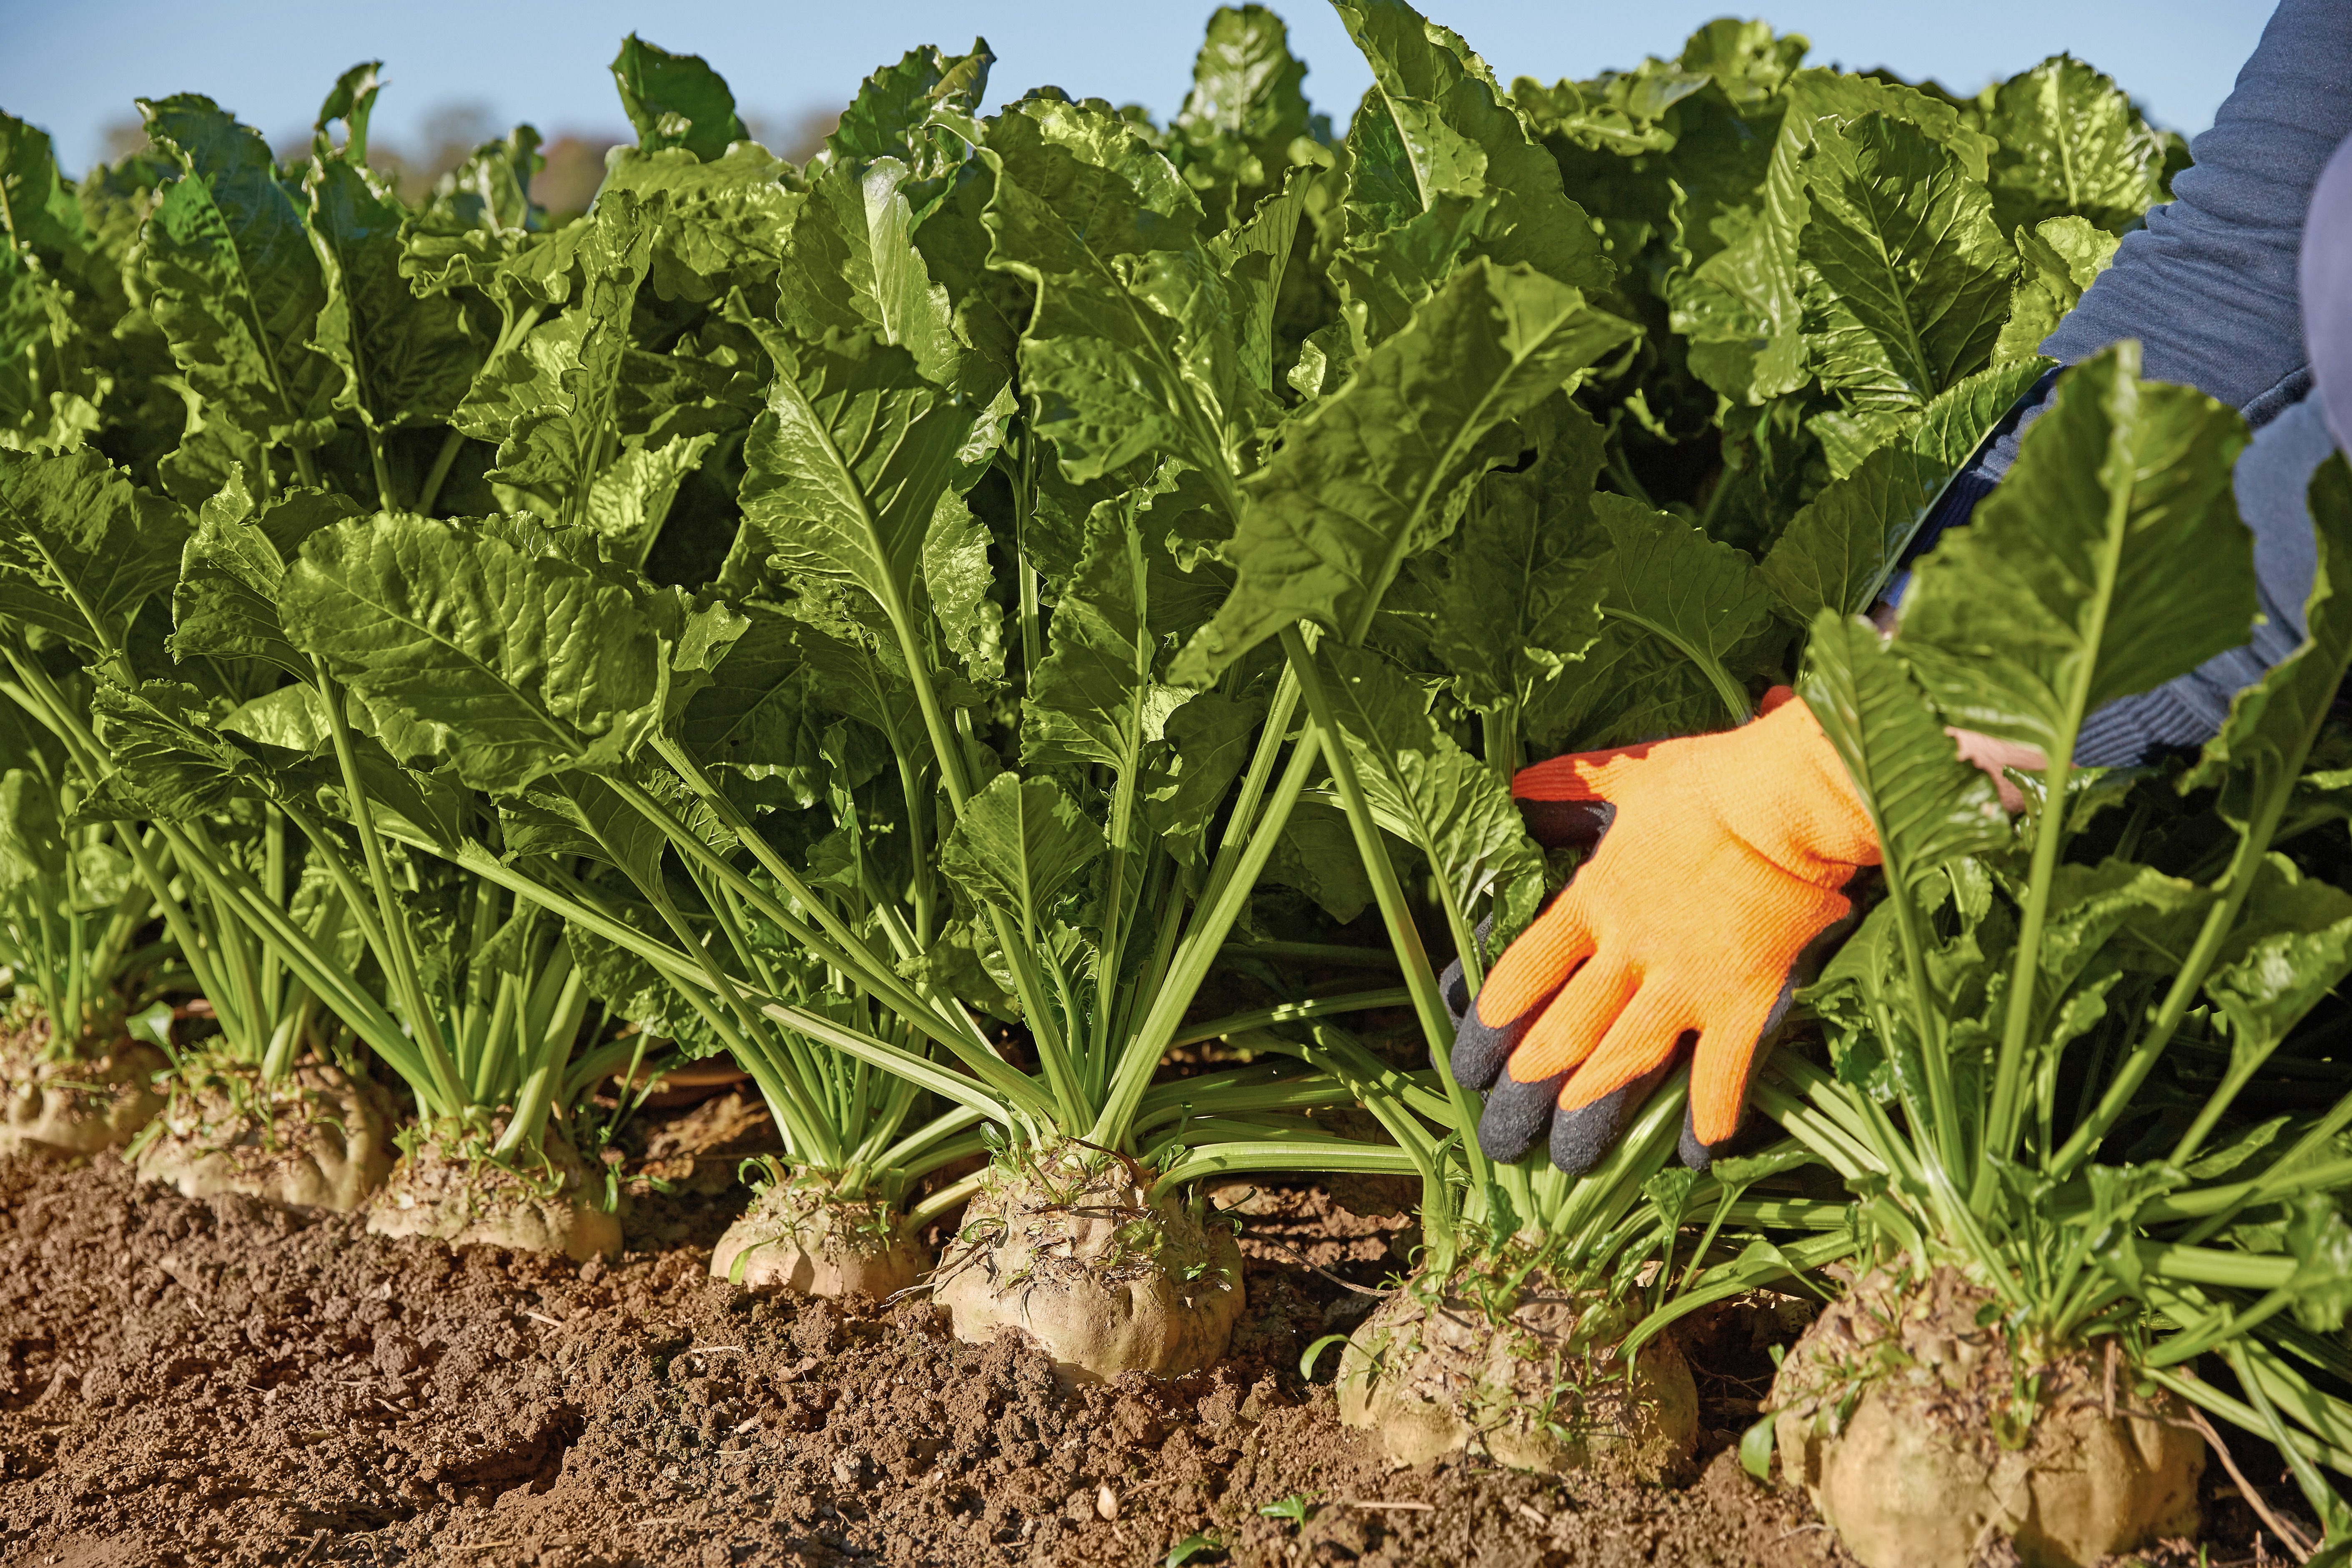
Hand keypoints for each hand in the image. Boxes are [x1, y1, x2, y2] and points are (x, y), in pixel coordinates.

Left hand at [1449, 689, 1879, 1174]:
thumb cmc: (1710, 782)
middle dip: (1525, 1092)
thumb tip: (1515, 786)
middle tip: (1503, 1139)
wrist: (1791, 799)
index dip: (1489, 1027)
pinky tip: (1692, 1155)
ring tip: (1569, 1160)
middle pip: (1561, 1034)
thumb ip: (1565, 788)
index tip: (1470, 1066)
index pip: (1521, 973)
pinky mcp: (1746, 1000)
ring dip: (1592, 1115)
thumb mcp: (1625, 776)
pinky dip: (1706, 1117)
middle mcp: (1630, 950)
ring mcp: (1687, 982)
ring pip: (1623, 1063)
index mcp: (1593, 898)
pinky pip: (1721, 1073)